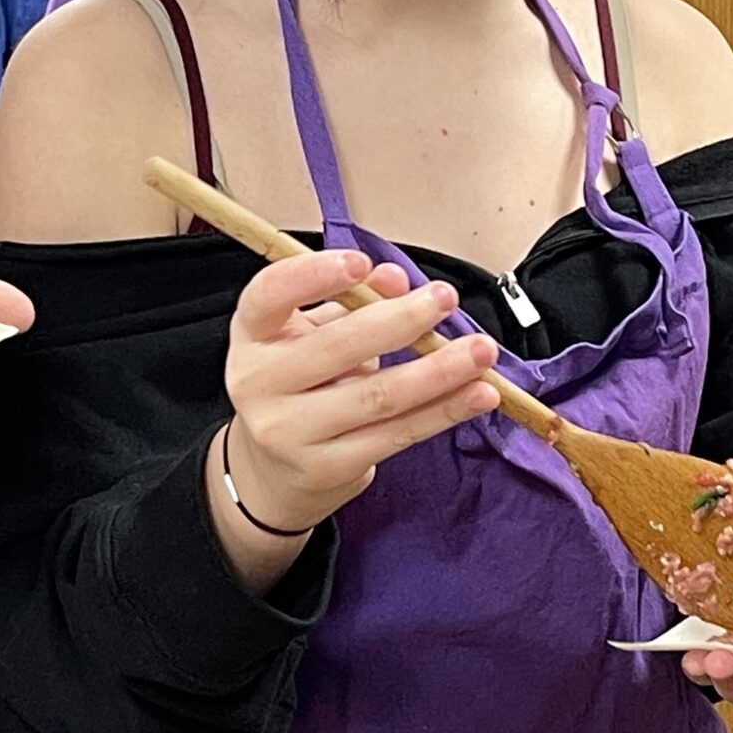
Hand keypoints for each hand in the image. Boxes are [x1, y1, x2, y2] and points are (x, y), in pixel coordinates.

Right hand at [214, 251, 500, 539]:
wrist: (272, 469)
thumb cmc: (300, 383)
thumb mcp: (313, 332)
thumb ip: (351, 301)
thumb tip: (395, 279)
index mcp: (252, 335)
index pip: (268, 296)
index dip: (312, 276)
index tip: (362, 263)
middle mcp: (258, 383)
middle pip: (336, 346)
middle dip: (401, 320)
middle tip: (444, 299)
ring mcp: (288, 432)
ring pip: (377, 396)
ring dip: (438, 371)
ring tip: (480, 351)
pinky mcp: (326, 468)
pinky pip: (396, 435)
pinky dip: (444, 412)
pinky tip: (477, 394)